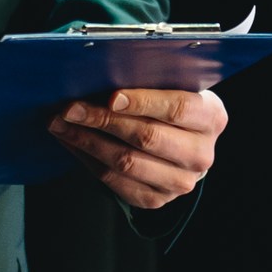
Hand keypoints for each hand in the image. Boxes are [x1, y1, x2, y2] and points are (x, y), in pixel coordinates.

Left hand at [47, 87, 226, 209]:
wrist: (182, 143)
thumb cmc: (171, 105)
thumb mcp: (173, 87)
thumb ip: (150, 81)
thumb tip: (102, 72)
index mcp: (211, 117)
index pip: (176, 108)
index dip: (143, 102)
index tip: (111, 96)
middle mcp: (201, 154)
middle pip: (147, 137)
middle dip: (103, 120)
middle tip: (70, 108)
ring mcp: (181, 182)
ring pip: (126, 162)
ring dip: (86, 140)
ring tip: (60, 123)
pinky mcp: (157, 199)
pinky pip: (114, 181)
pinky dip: (87, 159)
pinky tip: (71, 141)